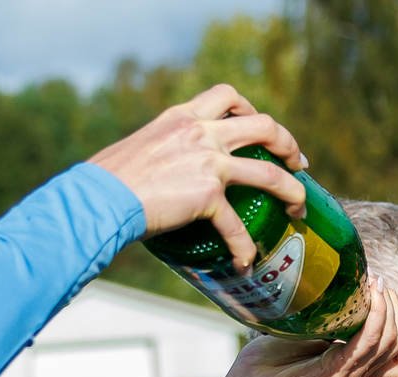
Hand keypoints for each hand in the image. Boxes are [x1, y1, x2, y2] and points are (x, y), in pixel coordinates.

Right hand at [89, 84, 308, 269]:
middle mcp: (200, 133)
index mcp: (182, 117)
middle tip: (296, 161)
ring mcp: (208, 162)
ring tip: (299, 207)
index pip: (226, 96)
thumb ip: (160, 152)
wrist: (97, 199)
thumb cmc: (104, 182)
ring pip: (268, 172)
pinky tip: (245, 260)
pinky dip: (243, 245)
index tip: (258, 126)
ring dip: (291, 189)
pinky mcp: (207, 195)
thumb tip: (161, 173)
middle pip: (264, 125)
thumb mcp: (137, 149)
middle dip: (287, 142)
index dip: (250, 109)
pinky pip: (236, 225)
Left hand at [184, 281, 397, 376]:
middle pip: (397, 341)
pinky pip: (366, 346)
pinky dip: (374, 320)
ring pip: (388, 343)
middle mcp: (351, 372)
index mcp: (345, 363)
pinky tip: (371, 299)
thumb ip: (318, 322)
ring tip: (376, 286)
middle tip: (378, 283)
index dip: (391, 311)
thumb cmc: (259, 369)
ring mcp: (344, 375)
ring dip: (387, 309)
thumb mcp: (294, 335)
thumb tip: (333, 295)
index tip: (376, 283)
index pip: (390, 341)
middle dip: (395, 307)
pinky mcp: (332, 375)